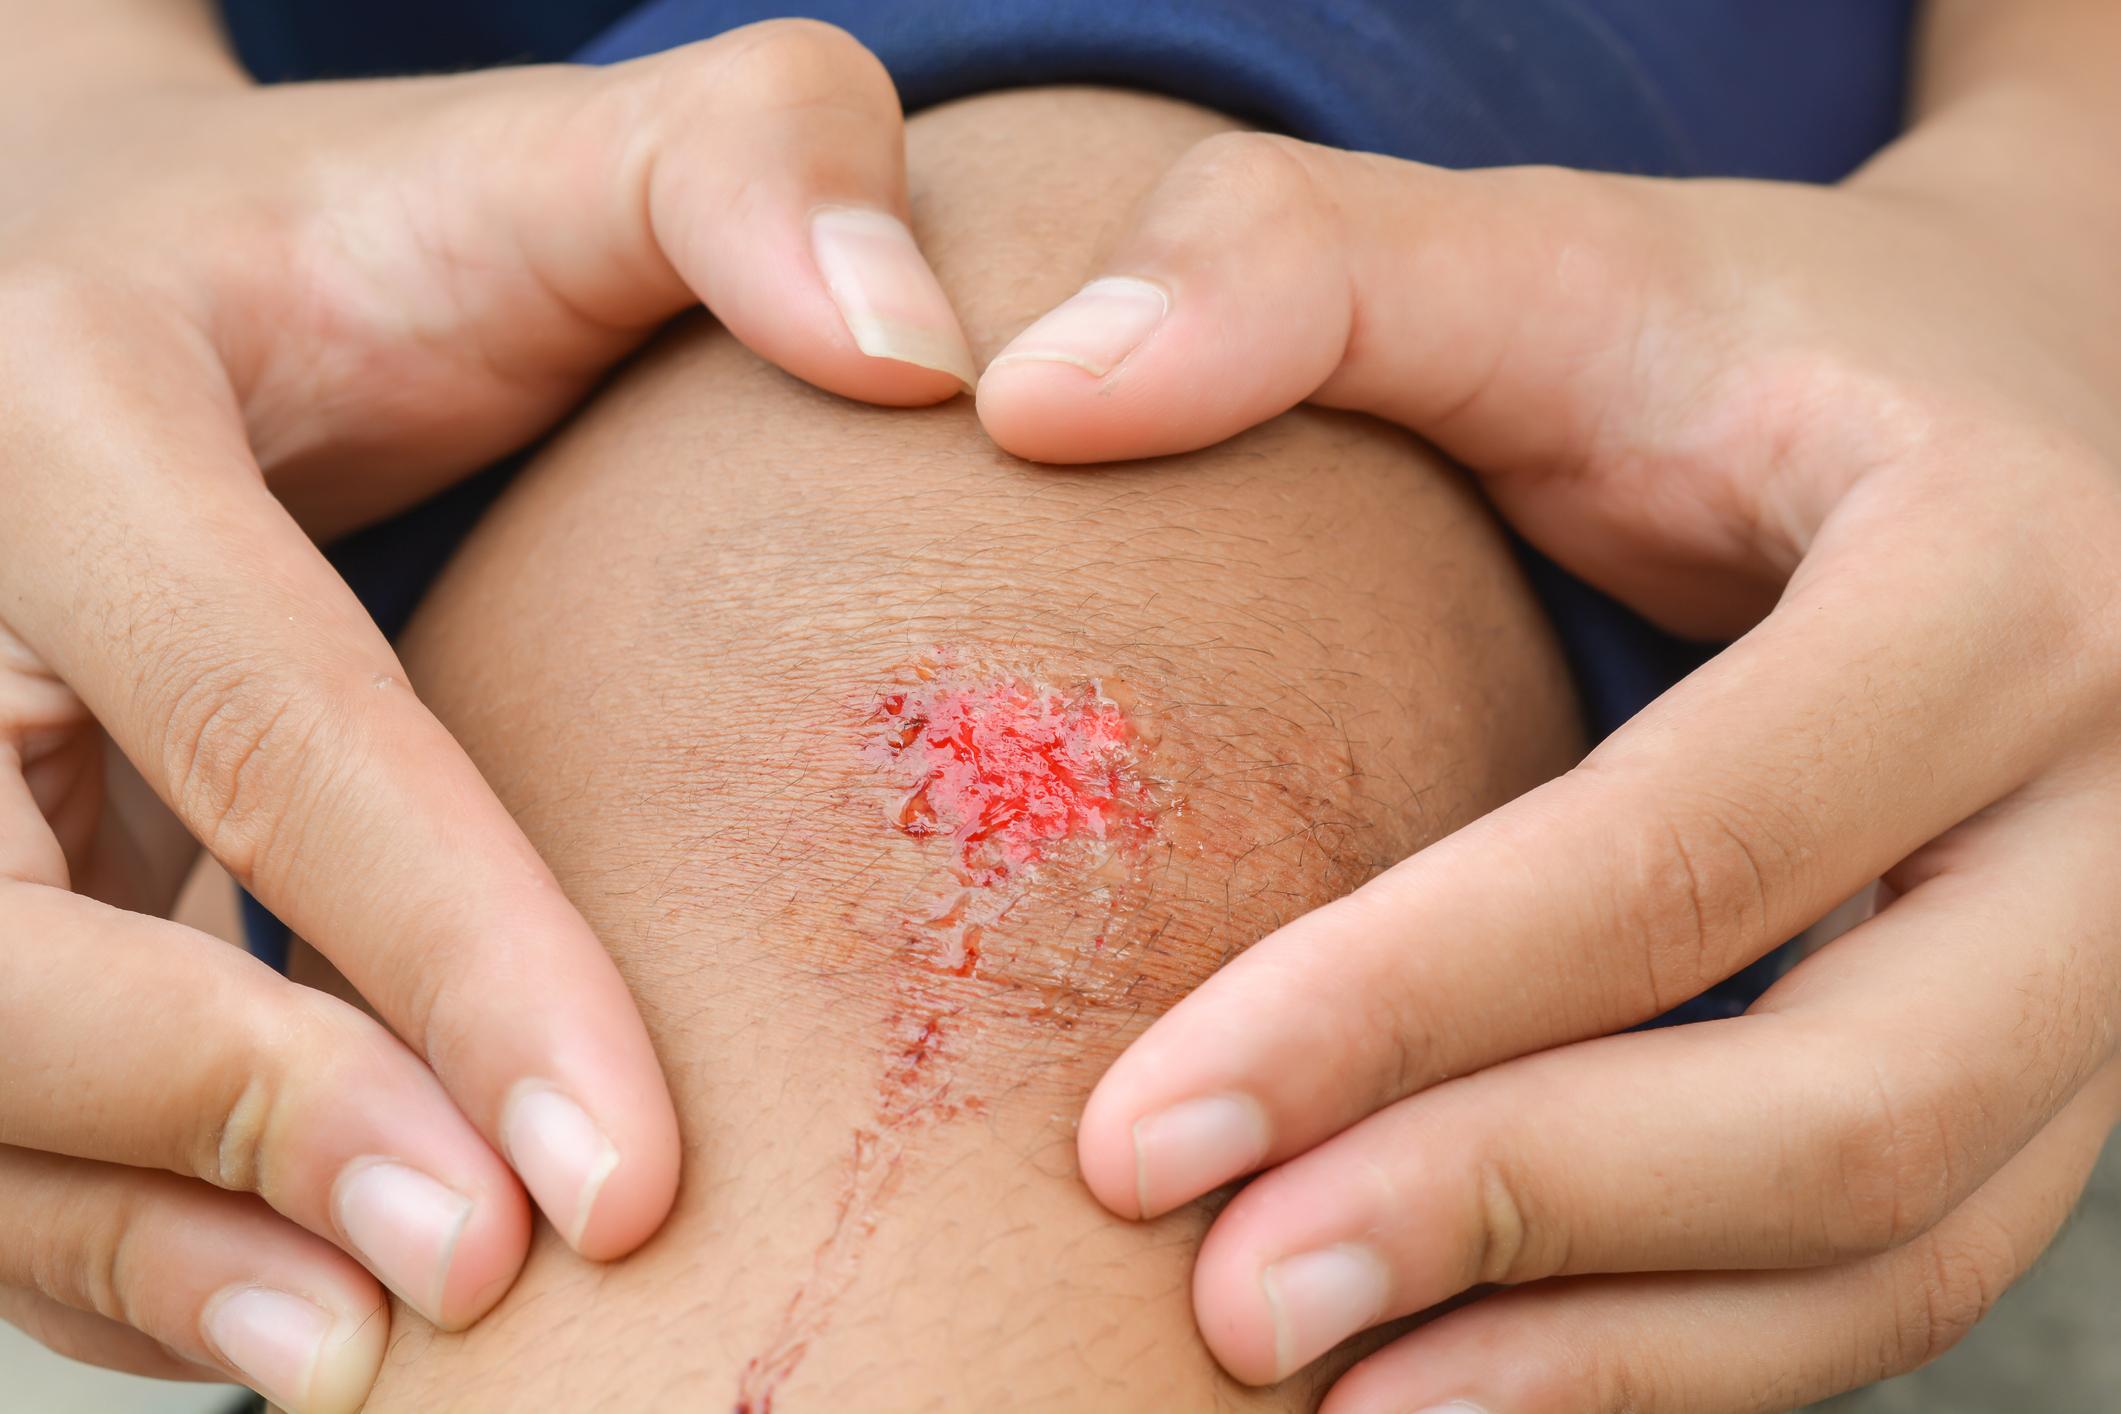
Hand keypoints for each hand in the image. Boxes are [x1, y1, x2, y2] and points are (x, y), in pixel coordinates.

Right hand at [0, 18, 970, 1411]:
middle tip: (495, 1278)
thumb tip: (930, 350)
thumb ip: (750, 174)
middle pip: (1, 939)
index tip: (628, 1173)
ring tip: (382, 1351)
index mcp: (68, 409)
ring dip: (145, 1240)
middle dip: (232, 1133)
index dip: (446, 953)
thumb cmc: (367, 244)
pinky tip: (305, 1306)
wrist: (120, 279)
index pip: (263, 717)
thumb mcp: (542, 165)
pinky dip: (121, 1228)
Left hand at [976, 124, 2120, 1409]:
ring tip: (1316, 1392)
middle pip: (1843, 1106)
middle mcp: (2119, 814)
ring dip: (1599, 1353)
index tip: (1136, 1131)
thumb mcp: (1555, 259)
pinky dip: (1682, 1355)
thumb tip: (1027, 396)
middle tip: (1223, 1300)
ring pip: (1898, 1245)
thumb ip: (1301, 271)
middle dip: (1510, 1221)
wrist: (2033, 398)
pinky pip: (1902, 1269)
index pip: (1689, 851)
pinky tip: (1461, 1374)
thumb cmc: (1753, 341)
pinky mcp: (2058, 1062)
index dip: (1400, 1006)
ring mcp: (2120, 967)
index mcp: (2001, 586)